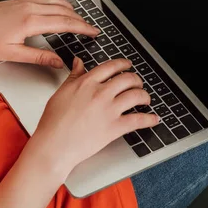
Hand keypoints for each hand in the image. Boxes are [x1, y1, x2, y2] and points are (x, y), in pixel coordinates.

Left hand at [0, 0, 99, 67]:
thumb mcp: (13, 54)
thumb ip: (39, 58)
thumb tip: (57, 62)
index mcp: (30, 22)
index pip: (65, 23)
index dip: (83, 28)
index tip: (93, 32)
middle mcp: (29, 8)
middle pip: (64, 10)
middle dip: (80, 19)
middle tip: (90, 28)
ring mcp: (24, 2)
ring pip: (55, 0)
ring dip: (70, 8)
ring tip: (78, 18)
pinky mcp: (18, 0)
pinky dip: (55, 0)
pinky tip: (57, 5)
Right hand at [25, 58, 159, 178]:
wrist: (54, 145)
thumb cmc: (53, 122)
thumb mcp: (61, 92)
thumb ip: (74, 76)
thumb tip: (78, 62)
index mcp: (87, 82)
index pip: (111, 67)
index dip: (123, 64)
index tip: (127, 65)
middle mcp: (100, 93)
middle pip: (127, 79)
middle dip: (136, 80)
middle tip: (138, 83)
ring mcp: (109, 110)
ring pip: (136, 95)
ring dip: (145, 96)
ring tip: (146, 99)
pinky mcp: (115, 127)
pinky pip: (138, 120)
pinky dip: (149, 119)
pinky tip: (153, 119)